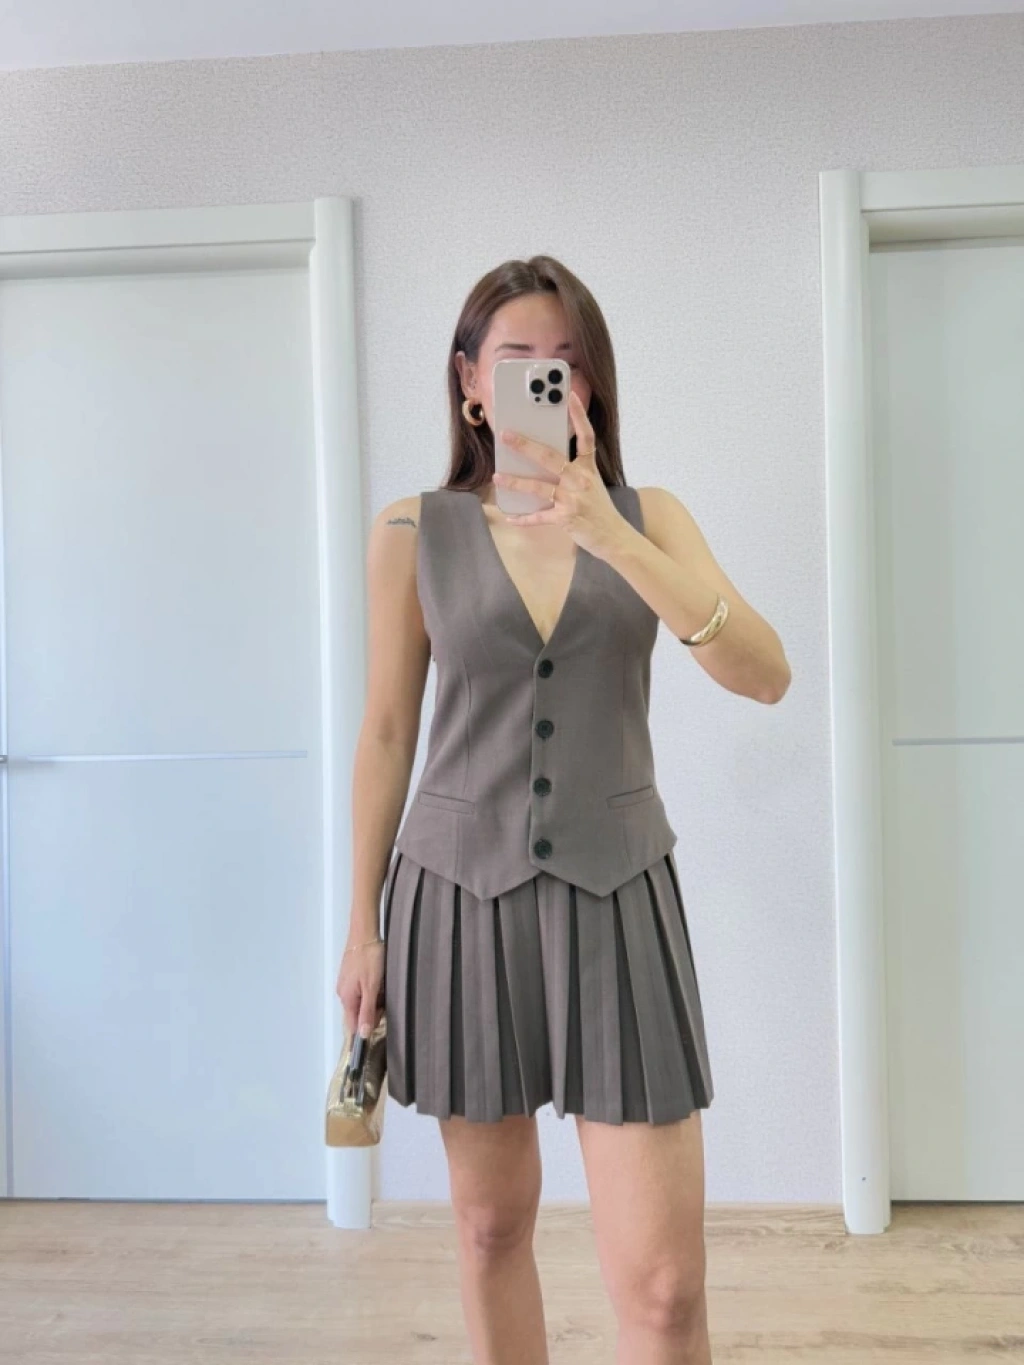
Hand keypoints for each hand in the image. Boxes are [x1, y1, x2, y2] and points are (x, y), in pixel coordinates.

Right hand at [336, 938, 384, 1040]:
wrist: (364, 933)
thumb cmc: (369, 957)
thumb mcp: (372, 987)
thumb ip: (367, 1011)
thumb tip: (363, 1034)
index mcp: (346, 998)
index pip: (353, 1025)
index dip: (367, 1026)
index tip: (379, 1018)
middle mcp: (343, 993)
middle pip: (358, 1013)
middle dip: (373, 1009)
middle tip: (383, 996)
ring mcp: (346, 983)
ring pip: (361, 1000)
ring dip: (373, 998)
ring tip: (381, 984)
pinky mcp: (351, 975)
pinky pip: (361, 989)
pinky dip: (371, 988)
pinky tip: (378, 978)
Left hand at [491, 392, 629, 559]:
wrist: (614, 537)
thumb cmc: (600, 510)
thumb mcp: (592, 484)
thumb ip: (572, 471)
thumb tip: (540, 461)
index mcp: (589, 468)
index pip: (586, 436)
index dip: (579, 415)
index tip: (569, 395)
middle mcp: (581, 480)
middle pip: (550, 457)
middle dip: (525, 445)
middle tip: (505, 434)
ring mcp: (573, 499)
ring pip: (539, 487)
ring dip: (515, 482)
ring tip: (498, 476)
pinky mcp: (566, 518)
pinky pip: (539, 517)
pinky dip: (523, 519)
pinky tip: (509, 517)